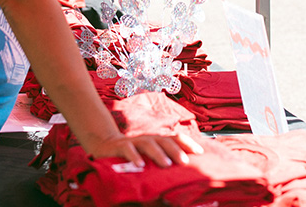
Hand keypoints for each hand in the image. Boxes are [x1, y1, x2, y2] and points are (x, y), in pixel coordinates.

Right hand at [85, 131, 202, 167]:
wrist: (105, 145)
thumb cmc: (132, 153)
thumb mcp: (149, 155)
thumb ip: (163, 158)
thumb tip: (184, 167)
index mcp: (157, 140)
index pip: (176, 138)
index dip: (188, 143)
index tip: (200, 152)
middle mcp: (148, 138)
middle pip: (165, 141)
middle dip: (176, 150)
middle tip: (185, 162)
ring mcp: (135, 141)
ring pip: (149, 143)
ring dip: (158, 153)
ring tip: (166, 164)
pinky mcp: (120, 146)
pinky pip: (128, 149)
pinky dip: (134, 156)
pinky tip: (140, 165)